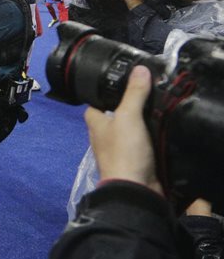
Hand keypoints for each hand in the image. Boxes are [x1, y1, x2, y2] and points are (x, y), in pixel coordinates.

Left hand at [86, 65, 160, 194]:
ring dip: (144, 121)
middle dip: (130, 105)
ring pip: (132, 128)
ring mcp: (120, 148)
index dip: (105, 90)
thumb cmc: (123, 151)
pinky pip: (144, 143)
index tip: (122, 80)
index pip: (96, 100)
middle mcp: (104, 134)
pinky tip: (164, 129)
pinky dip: (153, 136)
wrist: (136, 189)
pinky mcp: (136, 159)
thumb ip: (134, 93)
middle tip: (149, 91)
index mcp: (95, 122)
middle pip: (116, 114)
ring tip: (160, 106)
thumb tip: (139, 68)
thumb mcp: (128, 117)